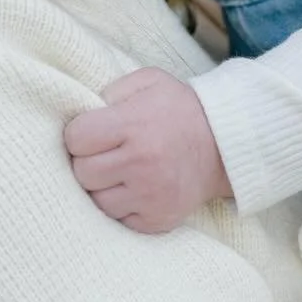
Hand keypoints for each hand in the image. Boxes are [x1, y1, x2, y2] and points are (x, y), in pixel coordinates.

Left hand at [64, 68, 231, 232]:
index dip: (81, 134)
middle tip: (108, 153)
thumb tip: (82, 112)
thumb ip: (111, 91)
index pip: (76, 138)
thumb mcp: (149, 82)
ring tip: (121, 172)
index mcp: (134, 124)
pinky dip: (123, 206)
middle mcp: (142, 162)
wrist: (225, 145)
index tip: (95, 132)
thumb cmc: (180, 110)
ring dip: (103, 186)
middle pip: (82, 172)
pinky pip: (119, 219)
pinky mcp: (158, 219)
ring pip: (96, 200)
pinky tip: (136, 189)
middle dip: (89, 161)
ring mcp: (151, 195)